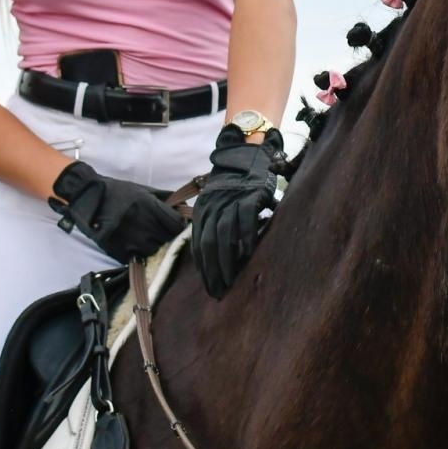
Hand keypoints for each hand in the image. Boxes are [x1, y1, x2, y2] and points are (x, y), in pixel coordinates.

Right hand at [50, 161, 184, 264]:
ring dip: (152, 245)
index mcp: (150, 207)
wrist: (88, 198)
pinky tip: (131, 242)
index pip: (177, 225)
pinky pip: (136, 257)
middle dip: (166, 235)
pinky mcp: (119, 251)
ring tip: (143, 237)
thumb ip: (165, 198)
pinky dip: (136, 252)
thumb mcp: (143, 190)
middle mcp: (143, 225)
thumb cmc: (117, 192)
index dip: (178, 225)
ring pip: (154, 250)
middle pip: (167, 239)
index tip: (174, 224)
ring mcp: (131, 240)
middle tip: (158, 230)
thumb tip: (184, 206)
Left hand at [192, 126, 285, 298]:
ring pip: (223, 236)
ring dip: (226, 261)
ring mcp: (230, 202)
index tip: (209, 286)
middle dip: (212, 271)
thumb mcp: (216, 204)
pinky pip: (245, 222)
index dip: (203, 268)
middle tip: (218, 291)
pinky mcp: (248, 197)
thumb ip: (214, 226)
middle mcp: (213, 208)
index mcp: (202, 212)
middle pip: (208, 245)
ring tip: (230, 281)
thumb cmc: (233, 186)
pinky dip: (245, 239)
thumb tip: (216, 255)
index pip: (199, 245)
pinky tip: (247, 256)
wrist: (246, 157)